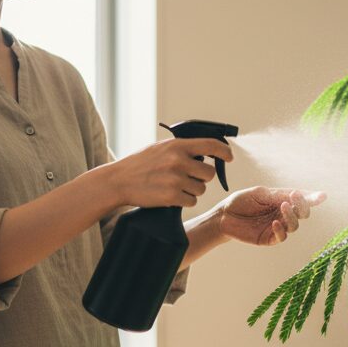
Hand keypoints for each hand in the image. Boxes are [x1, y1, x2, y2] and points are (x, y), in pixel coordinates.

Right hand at [111, 137, 234, 208]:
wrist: (118, 181)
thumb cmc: (140, 164)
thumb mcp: (160, 148)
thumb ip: (182, 148)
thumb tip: (207, 151)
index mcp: (177, 146)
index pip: (211, 144)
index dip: (224, 151)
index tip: (228, 157)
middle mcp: (178, 161)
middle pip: (209, 173)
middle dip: (202, 177)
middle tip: (188, 178)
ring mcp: (175, 179)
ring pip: (201, 189)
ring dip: (192, 190)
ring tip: (175, 186)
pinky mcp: (172, 197)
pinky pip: (192, 201)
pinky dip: (184, 201)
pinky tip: (171, 196)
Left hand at [216, 186, 326, 245]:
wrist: (223, 215)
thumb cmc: (242, 201)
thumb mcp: (261, 194)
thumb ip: (280, 196)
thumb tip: (300, 193)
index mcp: (282, 201)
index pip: (302, 200)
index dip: (313, 198)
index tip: (322, 196)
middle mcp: (283, 214)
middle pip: (303, 213)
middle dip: (303, 206)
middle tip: (295, 198)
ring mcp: (277, 227)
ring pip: (295, 226)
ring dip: (292, 217)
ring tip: (283, 207)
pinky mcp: (269, 238)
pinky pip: (282, 237)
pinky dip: (281, 230)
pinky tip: (275, 223)